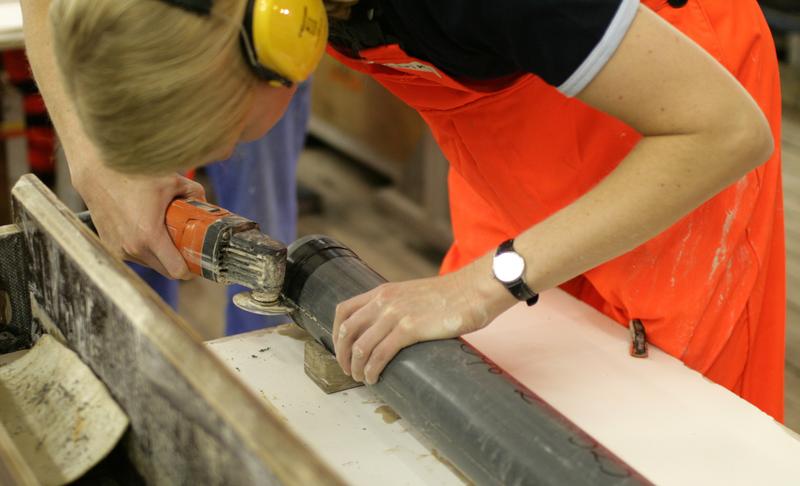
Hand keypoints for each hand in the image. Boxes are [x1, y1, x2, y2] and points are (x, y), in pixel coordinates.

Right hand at [74, 164, 204, 278]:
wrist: (98, 172)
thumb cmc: (132, 175)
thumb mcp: (172, 181)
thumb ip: (195, 193)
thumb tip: (206, 204)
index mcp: (149, 236)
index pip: (176, 271)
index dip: (190, 268)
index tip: (196, 260)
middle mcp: (132, 247)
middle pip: (165, 270)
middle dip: (178, 261)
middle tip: (186, 245)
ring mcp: (119, 249)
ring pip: (149, 263)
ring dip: (160, 255)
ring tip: (164, 234)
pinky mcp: (109, 246)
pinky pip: (134, 255)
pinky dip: (143, 248)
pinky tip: (145, 230)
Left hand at [332, 256, 515, 384]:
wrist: (473, 290)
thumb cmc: (450, 296)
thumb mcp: (413, 294)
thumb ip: (397, 307)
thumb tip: (389, 330)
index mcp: (382, 292)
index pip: (343, 311)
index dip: (336, 335)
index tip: (342, 351)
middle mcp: (383, 301)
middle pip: (347, 331)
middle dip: (342, 356)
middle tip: (349, 371)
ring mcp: (395, 315)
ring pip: (361, 347)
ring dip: (357, 368)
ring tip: (363, 379)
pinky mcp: (410, 329)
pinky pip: (380, 354)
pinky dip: (372, 370)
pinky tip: (375, 378)